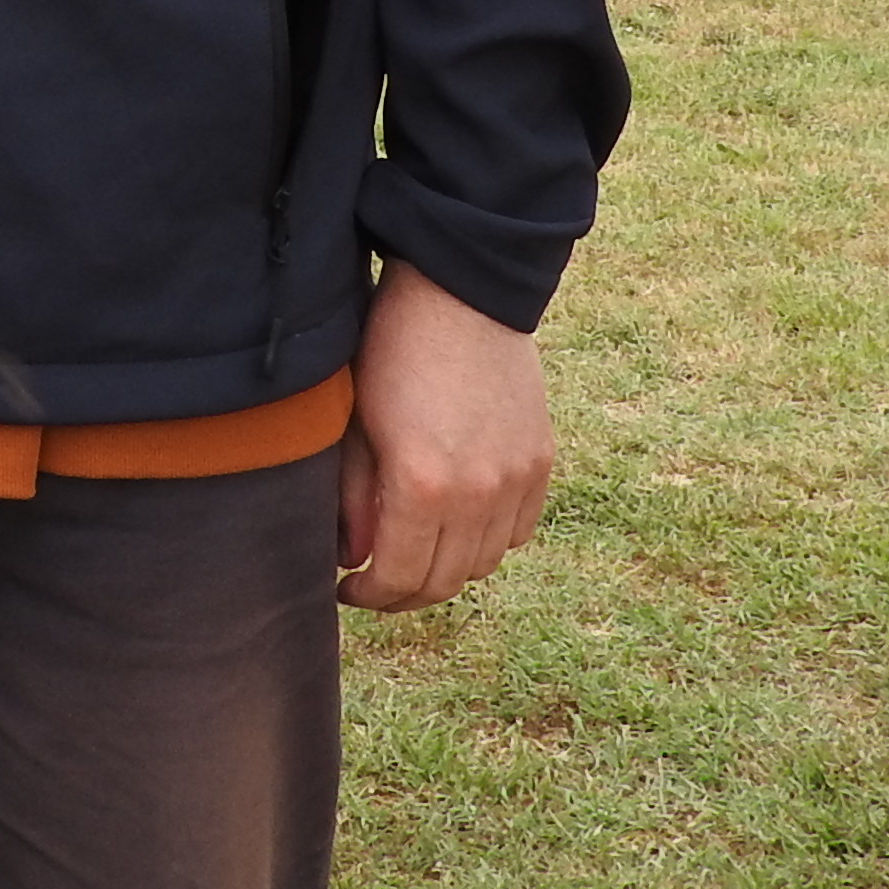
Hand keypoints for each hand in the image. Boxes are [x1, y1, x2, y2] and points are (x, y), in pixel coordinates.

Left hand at [336, 261, 551, 611]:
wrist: (458, 293)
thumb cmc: (390, 349)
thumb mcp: (355, 425)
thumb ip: (354, 501)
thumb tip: (356, 559)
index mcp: (423, 486)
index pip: (398, 579)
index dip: (370, 595)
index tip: (348, 588)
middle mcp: (478, 493)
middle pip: (445, 582)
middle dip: (405, 592)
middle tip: (376, 581)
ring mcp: (516, 479)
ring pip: (485, 563)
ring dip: (447, 569)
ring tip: (415, 551)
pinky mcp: (540, 461)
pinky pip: (518, 530)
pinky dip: (488, 540)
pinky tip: (458, 522)